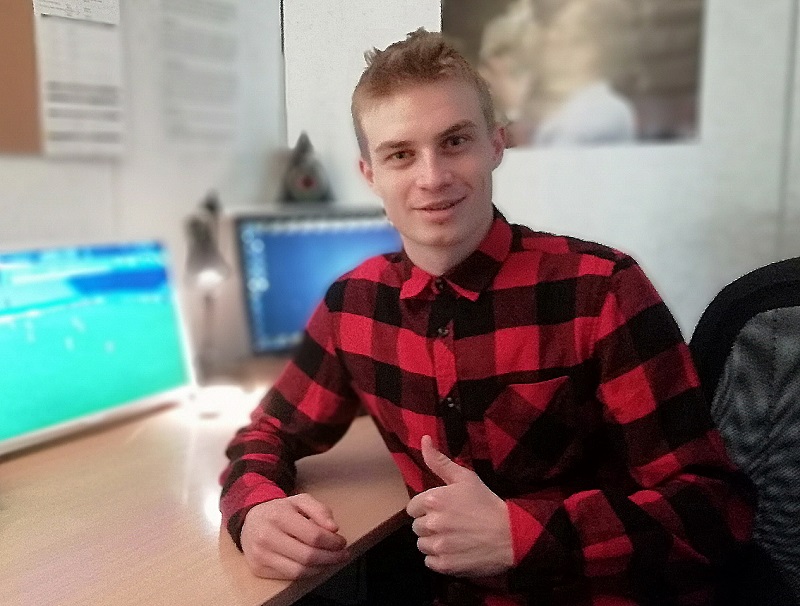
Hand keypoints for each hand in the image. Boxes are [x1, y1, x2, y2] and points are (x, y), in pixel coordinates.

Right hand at [240, 494, 349, 578]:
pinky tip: (314, 565)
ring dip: (321, 568)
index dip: (332, 542)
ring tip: (330, 560)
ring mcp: (261, 555)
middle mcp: (267, 536)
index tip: (342, 542)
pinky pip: (289, 577)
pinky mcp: (258, 569)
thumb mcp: (300, 500)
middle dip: (330, 557)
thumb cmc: (279, 511)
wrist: (249, 521)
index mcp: (279, 516)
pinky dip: (307, 573)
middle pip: (307, 556)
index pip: (313, 535)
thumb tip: (334, 528)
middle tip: (342, 554)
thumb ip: (320, 510)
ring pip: (299, 571)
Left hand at [406, 435, 513, 576]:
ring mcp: (438, 546)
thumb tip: (424, 439)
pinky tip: (455, 550)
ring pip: (422, 545)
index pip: (412, 507)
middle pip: (416, 527)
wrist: (511, 534)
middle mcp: (432, 523)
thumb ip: (440, 461)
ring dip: (433, 542)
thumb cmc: (487, 503)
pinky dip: (439, 558)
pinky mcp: (445, 565)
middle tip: (449, 523)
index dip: (425, 508)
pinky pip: (430, 562)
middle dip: (429, 525)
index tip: (441, 510)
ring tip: (452, 538)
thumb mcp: (465, 478)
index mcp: (433, 500)